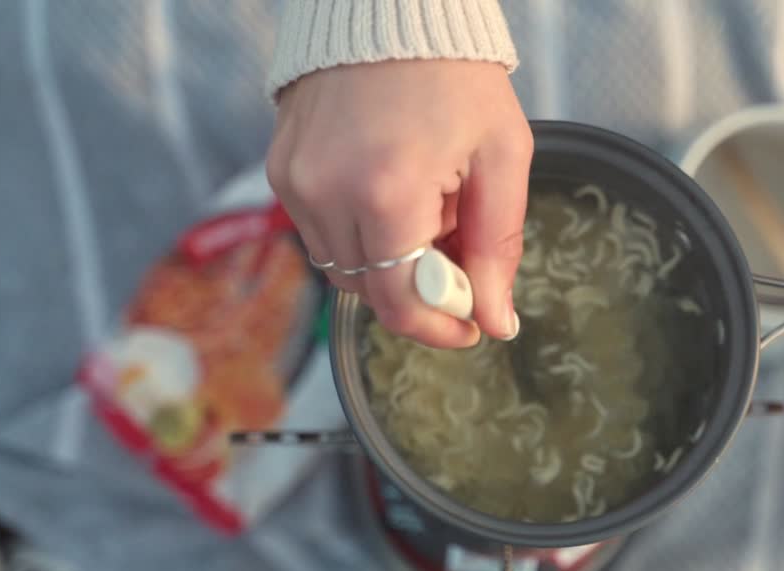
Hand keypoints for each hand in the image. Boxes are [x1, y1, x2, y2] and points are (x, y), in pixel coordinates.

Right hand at [266, 60, 532, 347]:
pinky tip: (392, 192)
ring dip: (389, 264)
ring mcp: (296, 181)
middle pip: (372, 293)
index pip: (402, 303)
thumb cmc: (456, 77)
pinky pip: (321, 233)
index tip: (473, 323)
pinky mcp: (281, 170)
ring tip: (427, 210)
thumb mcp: (502, 158)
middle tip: (461, 255)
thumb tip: (497, 322)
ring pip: (344, 269)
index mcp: (386, 192)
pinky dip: (360, 234)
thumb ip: (498, 247)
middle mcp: (327, 192)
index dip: (442, 327)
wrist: (392, 8)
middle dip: (422, 291)